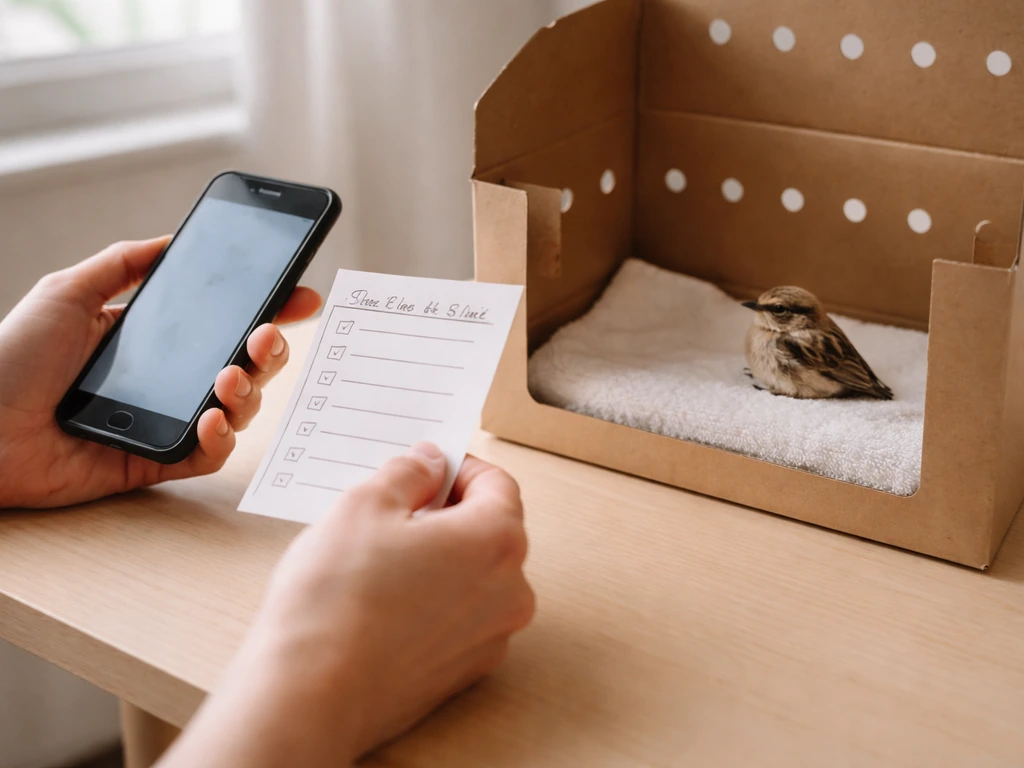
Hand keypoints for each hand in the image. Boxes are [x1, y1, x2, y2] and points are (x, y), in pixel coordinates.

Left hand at [0, 237, 320, 507]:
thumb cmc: (9, 358)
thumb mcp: (67, 292)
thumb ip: (121, 263)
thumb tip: (171, 240)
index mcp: (151, 341)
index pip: (221, 323)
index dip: (265, 311)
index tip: (297, 296)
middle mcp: (165, 381)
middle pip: (242, 366)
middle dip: (269, 350)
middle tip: (267, 336)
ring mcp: (164, 422)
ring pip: (236, 410)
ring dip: (249, 391)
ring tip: (232, 375)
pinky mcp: (154, 462)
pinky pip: (208, 455)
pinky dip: (220, 437)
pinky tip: (211, 416)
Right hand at [160, 445, 534, 766]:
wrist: (309, 695)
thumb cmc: (336, 599)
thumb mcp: (364, 504)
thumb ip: (408, 473)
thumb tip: (428, 463)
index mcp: (496, 541)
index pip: (497, 484)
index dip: (459, 468)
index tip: (426, 468)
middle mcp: (509, 591)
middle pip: (491, 531)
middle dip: (448, 513)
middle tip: (396, 510)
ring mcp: (491, 638)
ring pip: (476, 577)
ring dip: (441, 558)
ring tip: (383, 557)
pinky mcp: (464, 672)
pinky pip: (460, 618)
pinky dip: (434, 600)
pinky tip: (385, 599)